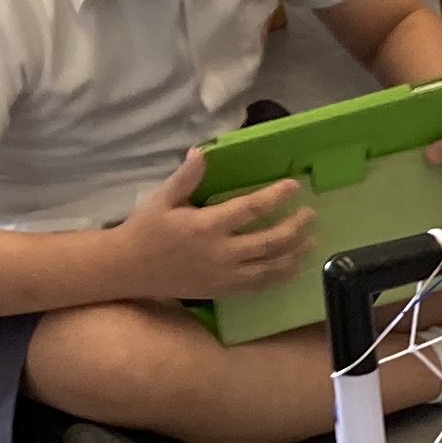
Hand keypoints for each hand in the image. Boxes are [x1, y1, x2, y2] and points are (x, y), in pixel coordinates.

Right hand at [117, 145, 314, 303]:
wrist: (130, 269)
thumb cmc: (147, 228)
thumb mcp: (162, 199)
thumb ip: (185, 177)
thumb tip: (202, 152)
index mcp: (206, 226)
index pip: (249, 209)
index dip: (274, 197)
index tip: (294, 186)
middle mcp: (220, 253)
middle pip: (268, 242)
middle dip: (294, 228)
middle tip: (310, 215)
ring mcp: (224, 275)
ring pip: (269, 267)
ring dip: (293, 255)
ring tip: (311, 242)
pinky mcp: (223, 290)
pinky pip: (258, 286)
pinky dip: (278, 277)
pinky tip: (293, 269)